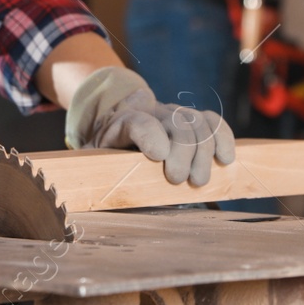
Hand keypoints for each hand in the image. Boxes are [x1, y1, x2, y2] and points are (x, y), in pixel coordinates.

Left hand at [64, 67, 234, 185]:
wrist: (115, 122)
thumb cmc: (104, 151)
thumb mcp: (90, 160)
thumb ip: (88, 170)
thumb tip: (78, 192)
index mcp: (120, 122)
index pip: (137, 122)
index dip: (150, 135)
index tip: (158, 155)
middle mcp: (151, 112)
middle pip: (174, 124)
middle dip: (181, 153)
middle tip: (178, 180)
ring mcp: (173, 113)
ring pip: (196, 123)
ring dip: (202, 153)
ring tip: (197, 181)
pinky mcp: (191, 119)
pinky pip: (212, 121)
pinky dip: (222, 137)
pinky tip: (226, 159)